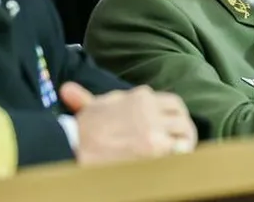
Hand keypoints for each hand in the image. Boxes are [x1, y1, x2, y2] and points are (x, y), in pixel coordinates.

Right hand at [59, 82, 197, 164]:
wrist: (75, 146)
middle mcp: (152, 110)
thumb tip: (67, 90)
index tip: (173, 127)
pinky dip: (181, 157)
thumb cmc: (82, 129)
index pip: (172, 103)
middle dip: (185, 130)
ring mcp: (155, 129)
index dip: (176, 116)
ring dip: (186, 144)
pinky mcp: (155, 149)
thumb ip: (87, 97)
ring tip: (183, 154)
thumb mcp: (89, 107)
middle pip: (182, 118)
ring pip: (185, 133)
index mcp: (141, 97)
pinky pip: (178, 151)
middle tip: (183, 143)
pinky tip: (177, 163)